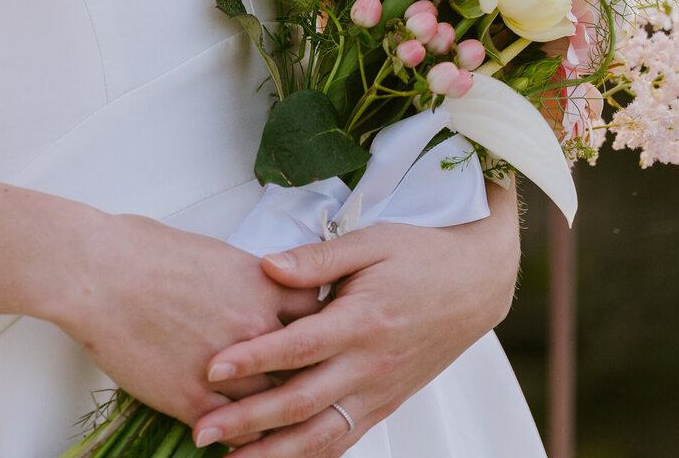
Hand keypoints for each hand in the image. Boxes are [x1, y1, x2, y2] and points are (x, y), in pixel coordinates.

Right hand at [55, 211, 321, 424]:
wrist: (99, 274)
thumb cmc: (142, 250)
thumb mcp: (211, 251)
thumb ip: (245, 278)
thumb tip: (255, 289)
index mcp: (261, 284)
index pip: (318, 315)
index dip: (319, 328)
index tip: (317, 336)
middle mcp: (255, 328)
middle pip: (307, 365)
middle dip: (310, 375)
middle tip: (314, 383)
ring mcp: (229, 369)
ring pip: (276, 405)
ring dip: (278, 409)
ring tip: (283, 417)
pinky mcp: (196, 402)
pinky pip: (238, 430)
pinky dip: (243, 434)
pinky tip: (244, 435)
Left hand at [192, 183, 520, 452]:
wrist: (475, 285)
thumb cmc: (419, 255)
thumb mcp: (370, 242)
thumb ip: (316, 259)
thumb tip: (267, 266)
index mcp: (362, 321)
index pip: (298, 347)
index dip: (253, 360)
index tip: (211, 369)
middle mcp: (370, 366)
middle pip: (301, 403)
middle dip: (248, 421)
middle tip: (202, 429)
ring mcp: (379, 392)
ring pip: (322, 436)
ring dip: (276, 453)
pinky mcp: (385, 404)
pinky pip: (345, 440)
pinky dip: (312, 457)